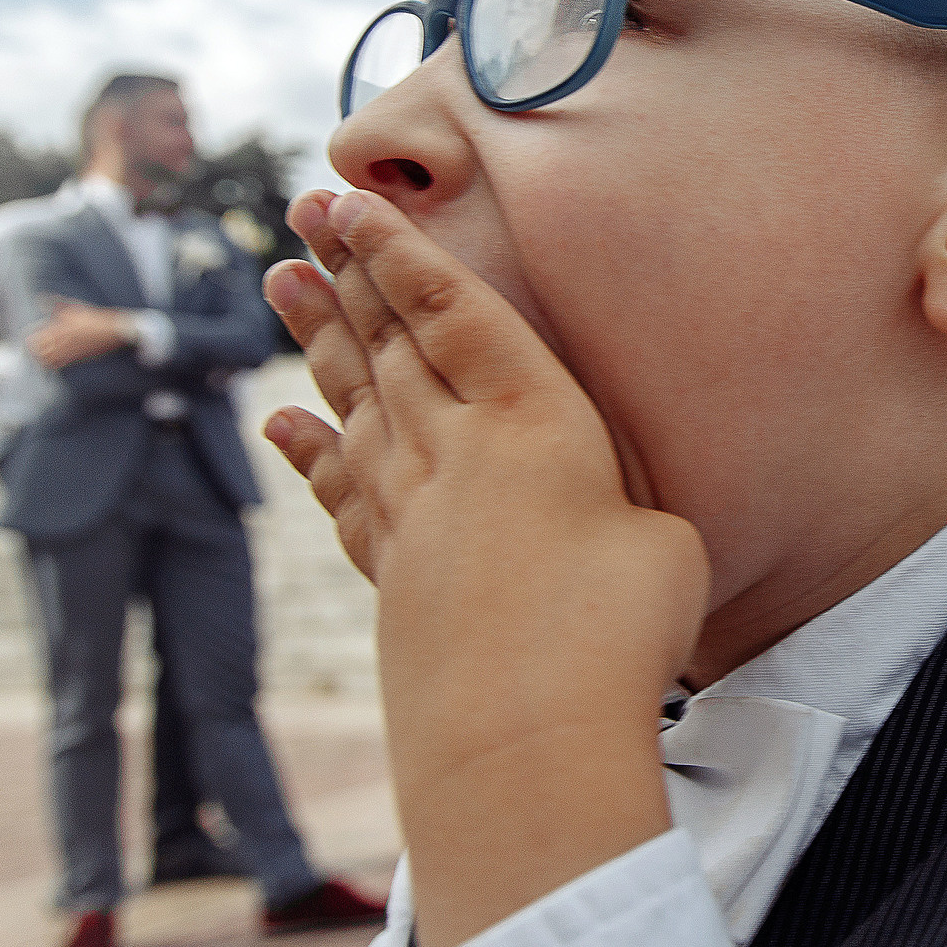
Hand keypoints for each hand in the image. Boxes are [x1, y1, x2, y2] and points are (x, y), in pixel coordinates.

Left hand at [27, 299, 134, 367]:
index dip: (30, 338)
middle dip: (33, 350)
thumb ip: (55, 304)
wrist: (113, 330)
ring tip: (41, 355)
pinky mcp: (76, 358)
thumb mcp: (74, 307)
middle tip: (33, 348)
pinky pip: (59, 365)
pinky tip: (52, 362)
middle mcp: (61, 342)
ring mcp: (68, 351)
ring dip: (41, 358)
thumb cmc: (95, 318)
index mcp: (58, 329)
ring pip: (46, 360)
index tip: (30, 336)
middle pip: (38, 352)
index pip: (34, 339)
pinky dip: (52, 365)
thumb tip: (40, 299)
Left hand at [261, 188, 707, 946]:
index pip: (455, 315)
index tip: (354, 202)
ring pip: (355, 406)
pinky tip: (282, 424)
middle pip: (391, 345)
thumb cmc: (619, 634)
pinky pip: (343, 494)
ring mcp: (412, 517)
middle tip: (301, 213)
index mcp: (533, 422)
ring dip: (317, 340)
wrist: (525, 744)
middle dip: (347, 273)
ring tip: (280, 281)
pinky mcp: (391, 578)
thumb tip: (603, 517)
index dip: (403, 255)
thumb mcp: (665, 541)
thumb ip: (626, 501)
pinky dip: (310, 452)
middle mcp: (456, 455)